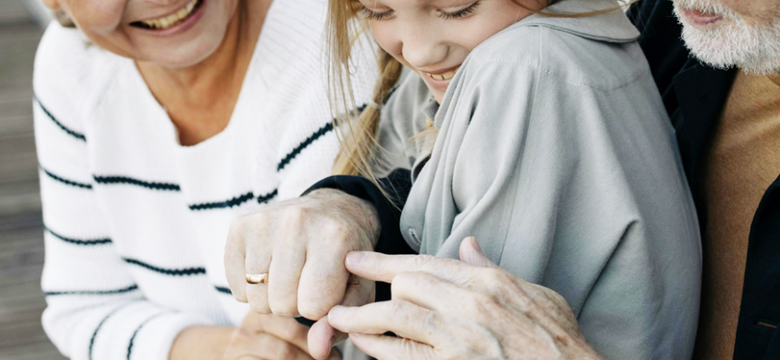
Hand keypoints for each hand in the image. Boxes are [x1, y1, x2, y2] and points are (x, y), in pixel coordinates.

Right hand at [224, 189, 379, 357]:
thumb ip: (342, 320)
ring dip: (273, 299)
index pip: (315, 306)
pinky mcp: (239, 226)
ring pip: (257, 299)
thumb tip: (318, 349)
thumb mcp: (358, 286)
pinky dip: (252, 289)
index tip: (327, 288)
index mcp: (334, 236)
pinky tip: (270, 270)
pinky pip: (237, 286)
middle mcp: (297, 222)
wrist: (332, 210)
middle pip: (282, 303)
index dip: (321, 308)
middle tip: (306, 282)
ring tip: (289, 277)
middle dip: (296, 304)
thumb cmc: (346, 255)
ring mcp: (264, 221)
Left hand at [326, 237, 601, 359]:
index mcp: (487, 284)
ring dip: (362, 318)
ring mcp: (460, 340)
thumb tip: (467, 245)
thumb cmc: (557, 342)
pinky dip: (378, 348)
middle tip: (344, 288)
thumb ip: (493, 269)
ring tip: (339, 318)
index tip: (359, 260)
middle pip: (405, 285)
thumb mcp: (536, 295)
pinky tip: (363, 345)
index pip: (425, 263)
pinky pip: (403, 355)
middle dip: (371, 286)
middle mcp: (471, 306)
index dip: (385, 261)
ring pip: (397, 318)